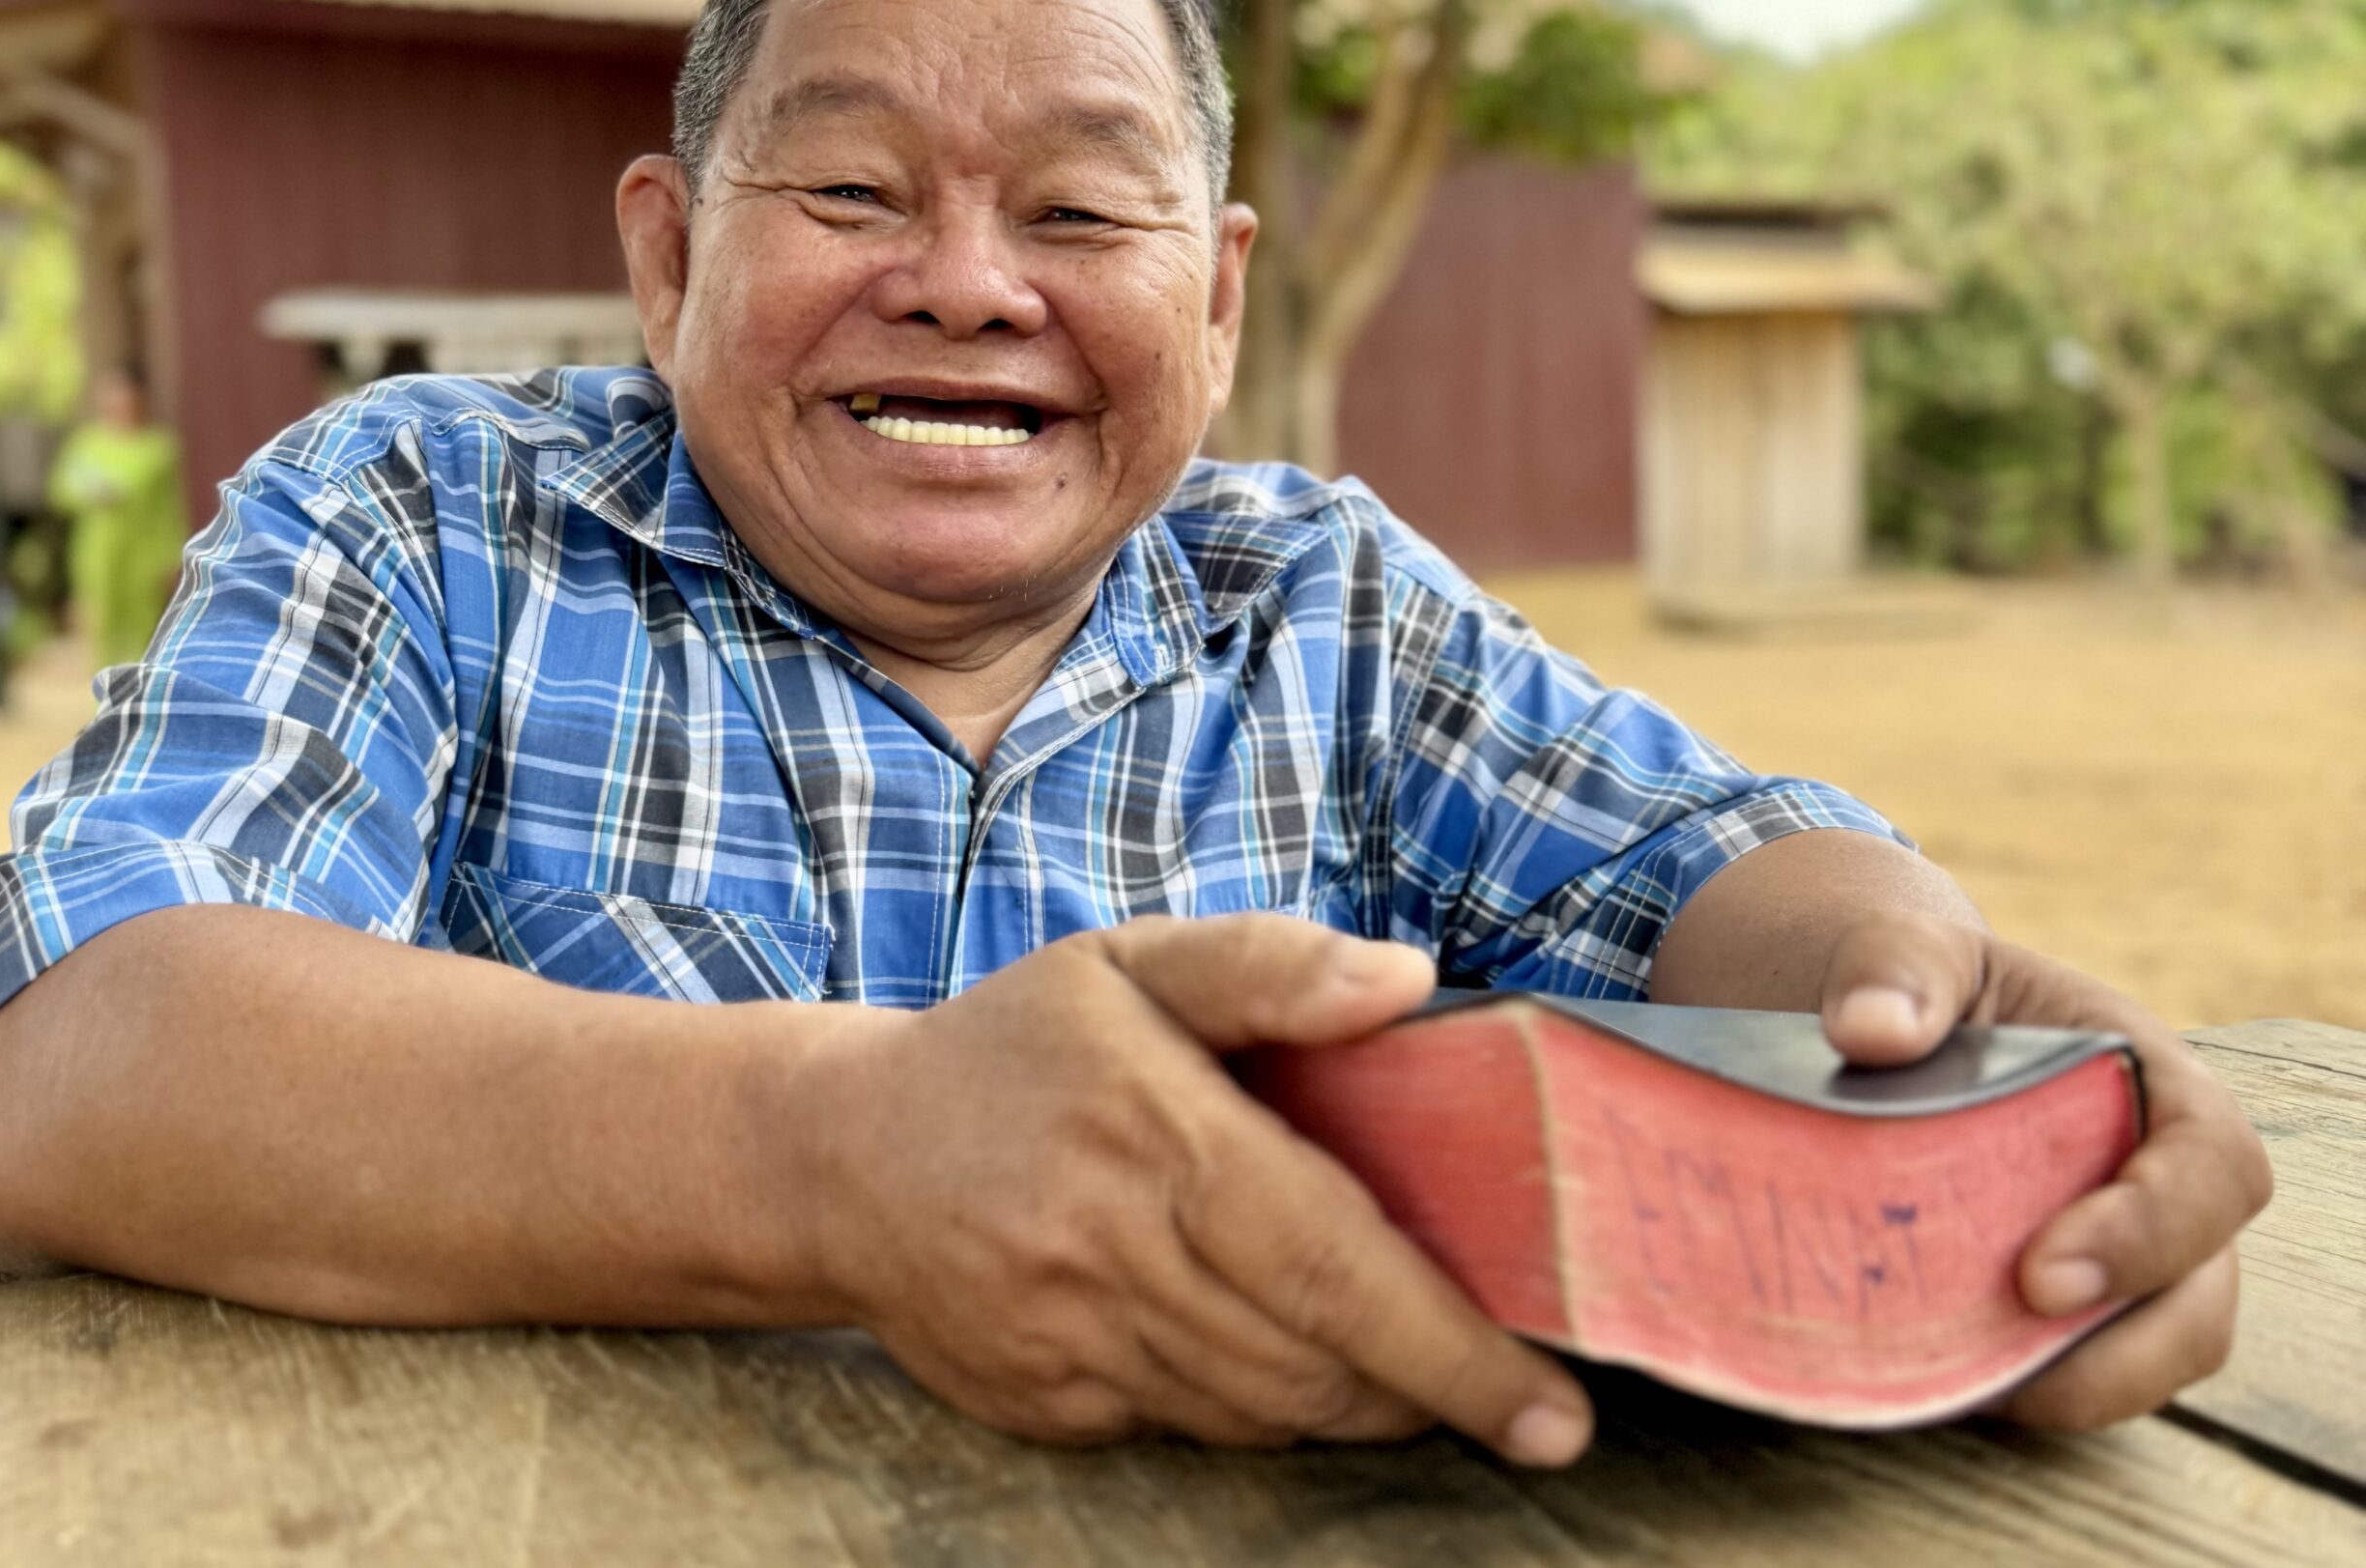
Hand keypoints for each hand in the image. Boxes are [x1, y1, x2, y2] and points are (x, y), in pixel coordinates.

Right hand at [785, 914, 1592, 1461]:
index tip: (1555, 1407)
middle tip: (1517, 1392)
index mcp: (1154, 1134)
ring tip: (1407, 1366)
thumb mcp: (1129, 963)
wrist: (837, 1156)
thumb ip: (1269, 965)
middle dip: (1431, 1389)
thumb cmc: (1013, 1046)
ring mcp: (1070, 1343)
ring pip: (1263, 1412)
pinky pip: (1193, 1428)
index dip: (1457, 1349)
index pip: (1335, 1267)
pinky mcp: (1046, 1406)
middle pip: (1314, 1362)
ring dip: (1356, 1400)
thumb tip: (1408, 983)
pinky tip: (1276, 1350)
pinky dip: (1262, 1407)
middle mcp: (1110, 1252)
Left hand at [1817, 912, 2271, 1427]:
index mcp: (2154, 1084)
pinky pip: (2067, 1377)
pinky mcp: (2054, 1315)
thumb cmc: (1914, 987)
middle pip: (2199, 1299)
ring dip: (2064, 1389)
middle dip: (2119, 1352)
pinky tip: (1928, 1382)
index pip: (2213, 1167)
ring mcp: (2114, 1259)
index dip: (2150, 1231)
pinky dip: (2013, 1394)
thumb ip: (1898, 971)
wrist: (1871, 1032)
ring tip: (1959, 1386)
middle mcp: (2155, 1184)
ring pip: (2144, 1359)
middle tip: (2005, 1371)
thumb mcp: (1908, 952)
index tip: (2042, 1276)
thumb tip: (1870, 1030)